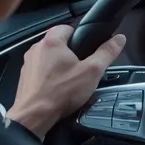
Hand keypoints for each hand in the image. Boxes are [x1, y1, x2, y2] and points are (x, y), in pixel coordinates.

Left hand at [8, 25, 125, 139]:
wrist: (34, 117)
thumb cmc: (61, 92)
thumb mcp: (92, 71)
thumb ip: (107, 53)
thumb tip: (119, 39)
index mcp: (52, 42)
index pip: (67, 27)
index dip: (80, 36)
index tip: (88, 50)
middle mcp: (36, 49)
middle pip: (58, 43)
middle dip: (71, 53)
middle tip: (82, 68)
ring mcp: (28, 64)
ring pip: (49, 57)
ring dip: (59, 65)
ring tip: (71, 80)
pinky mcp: (24, 78)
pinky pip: (41, 71)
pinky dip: (49, 77)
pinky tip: (58, 89)